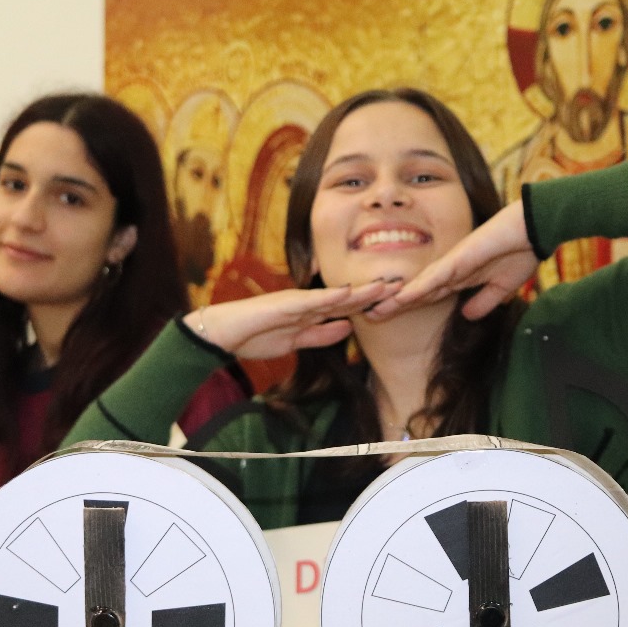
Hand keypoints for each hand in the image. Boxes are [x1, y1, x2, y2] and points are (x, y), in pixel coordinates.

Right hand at [189, 280, 400, 359]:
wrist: (223, 334)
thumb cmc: (255, 336)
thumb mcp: (296, 342)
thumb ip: (321, 335)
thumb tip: (347, 329)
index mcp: (312, 311)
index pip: (348, 307)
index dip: (372, 302)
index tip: (396, 299)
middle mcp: (309, 302)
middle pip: (348, 297)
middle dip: (375, 292)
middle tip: (404, 285)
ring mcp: (298, 301)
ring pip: (336, 295)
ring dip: (361, 290)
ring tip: (386, 284)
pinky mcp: (285, 304)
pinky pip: (312, 301)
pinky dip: (330, 297)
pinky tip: (348, 292)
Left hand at [366, 200, 536, 320]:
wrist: (534, 230)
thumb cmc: (521, 252)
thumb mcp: (501, 288)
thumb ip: (483, 301)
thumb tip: (467, 315)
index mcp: (459, 277)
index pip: (426, 296)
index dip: (406, 307)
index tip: (386, 316)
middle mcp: (450, 270)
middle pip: (415, 291)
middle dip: (392, 304)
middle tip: (366, 314)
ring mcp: (453, 263)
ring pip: (418, 285)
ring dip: (396, 299)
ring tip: (373, 310)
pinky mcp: (460, 258)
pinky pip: (436, 276)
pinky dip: (418, 287)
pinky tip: (401, 297)